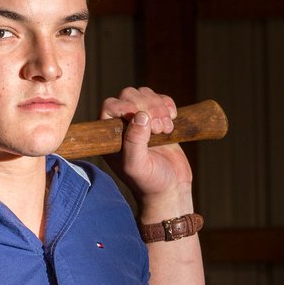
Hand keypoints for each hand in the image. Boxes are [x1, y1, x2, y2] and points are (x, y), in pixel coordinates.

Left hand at [100, 87, 191, 209]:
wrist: (171, 189)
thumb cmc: (149, 182)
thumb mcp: (136, 165)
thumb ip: (134, 142)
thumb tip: (140, 115)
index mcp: (111, 136)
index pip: (110, 106)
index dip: (125, 105)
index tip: (140, 116)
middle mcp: (124, 126)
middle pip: (129, 96)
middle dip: (147, 106)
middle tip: (158, 129)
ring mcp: (142, 121)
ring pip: (145, 95)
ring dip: (158, 106)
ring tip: (166, 129)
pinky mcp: (159, 120)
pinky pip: (161, 99)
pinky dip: (168, 104)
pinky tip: (173, 119)